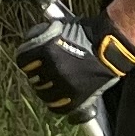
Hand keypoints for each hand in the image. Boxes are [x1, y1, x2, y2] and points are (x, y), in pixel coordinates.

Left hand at [13, 13, 134, 117]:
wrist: (111, 46)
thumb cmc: (87, 34)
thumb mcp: (60, 28)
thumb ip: (44, 38)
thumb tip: (31, 44)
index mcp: (47, 51)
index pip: (23, 61)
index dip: (26, 62)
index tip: (29, 63)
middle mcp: (54, 70)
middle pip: (32, 79)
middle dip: (36, 76)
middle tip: (42, 74)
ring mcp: (66, 85)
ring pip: (43, 94)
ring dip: (45, 90)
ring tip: (51, 85)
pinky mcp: (78, 97)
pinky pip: (58, 107)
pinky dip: (55, 103)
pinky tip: (56, 98)